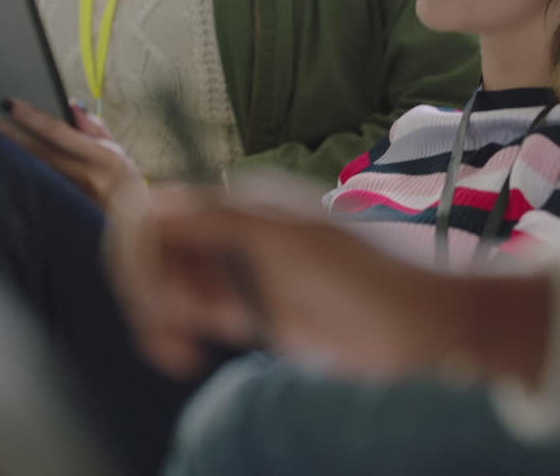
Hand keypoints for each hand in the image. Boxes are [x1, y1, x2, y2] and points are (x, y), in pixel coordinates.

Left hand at [0, 99, 143, 210]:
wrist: (139, 225)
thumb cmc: (126, 184)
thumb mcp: (118, 151)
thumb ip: (94, 128)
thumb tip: (71, 106)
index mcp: (104, 156)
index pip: (59, 131)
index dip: (32, 116)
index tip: (10, 104)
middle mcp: (88, 177)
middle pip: (40, 152)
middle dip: (13, 135)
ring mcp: (75, 198)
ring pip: (36, 172)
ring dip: (13, 156)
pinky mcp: (66, 212)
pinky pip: (39, 190)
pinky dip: (21, 177)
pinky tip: (6, 168)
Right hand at [110, 180, 475, 380]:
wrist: (419, 325)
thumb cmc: (367, 276)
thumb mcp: (290, 241)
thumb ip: (219, 221)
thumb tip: (148, 204)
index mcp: (241, 202)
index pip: (160, 212)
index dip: (139, 248)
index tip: (151, 291)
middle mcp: (234, 232)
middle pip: (156, 251)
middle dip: (145, 287)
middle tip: (167, 329)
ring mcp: (241, 272)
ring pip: (168, 285)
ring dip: (156, 316)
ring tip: (180, 351)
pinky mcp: (251, 312)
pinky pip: (190, 316)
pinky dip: (172, 333)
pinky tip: (184, 356)